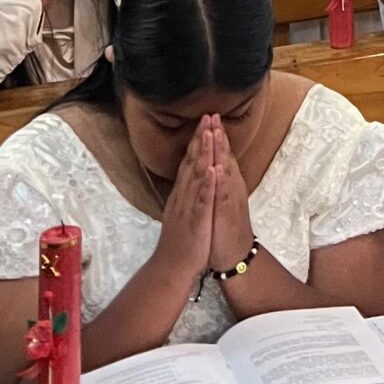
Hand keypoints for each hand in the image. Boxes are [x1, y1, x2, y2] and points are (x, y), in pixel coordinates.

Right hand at [156, 122, 216, 282]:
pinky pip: (203, 200)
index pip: (189, 161)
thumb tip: (187, 177)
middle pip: (191, 162)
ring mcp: (189, 206)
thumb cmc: (179, 241)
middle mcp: (184, 196)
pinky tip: (212, 169)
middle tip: (207, 115)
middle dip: (200, 138)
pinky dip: (207, 184)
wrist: (172, 267)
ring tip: (209, 132)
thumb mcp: (180, 211)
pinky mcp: (197, 220)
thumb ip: (184, 193)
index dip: (196, 141)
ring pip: (197, 176)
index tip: (203, 121)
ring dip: (203, 153)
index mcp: (182, 194)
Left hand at [206, 120, 255, 273]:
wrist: (234, 253)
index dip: (215, 136)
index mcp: (225, 182)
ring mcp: (229, 198)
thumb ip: (218, 182)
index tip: (209, 117)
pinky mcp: (227, 212)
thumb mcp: (220, 200)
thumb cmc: (223, 227)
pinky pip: (224, 195)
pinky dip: (221, 181)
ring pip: (225, 171)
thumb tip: (212, 165)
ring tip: (216, 132)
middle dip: (218, 136)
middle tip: (213, 115)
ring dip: (221, 151)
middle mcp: (229, 186)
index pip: (220, 154)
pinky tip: (219, 169)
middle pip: (224, 157)